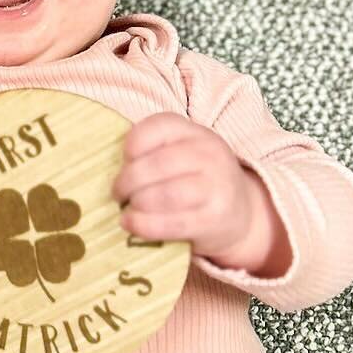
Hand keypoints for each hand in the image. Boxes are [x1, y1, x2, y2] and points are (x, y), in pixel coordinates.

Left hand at [113, 113, 261, 261]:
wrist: (241, 214)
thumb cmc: (196, 181)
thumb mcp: (182, 155)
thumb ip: (152, 153)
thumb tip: (111, 169)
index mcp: (195, 132)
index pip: (158, 127)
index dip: (132, 145)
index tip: (123, 161)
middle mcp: (210, 154)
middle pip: (156, 165)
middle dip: (127, 181)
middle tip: (117, 193)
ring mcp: (216, 187)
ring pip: (164, 195)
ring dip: (135, 203)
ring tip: (126, 209)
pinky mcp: (214, 219)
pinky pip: (171, 223)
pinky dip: (143, 225)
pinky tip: (131, 223)